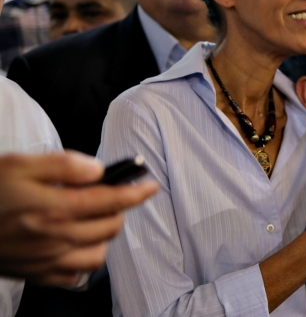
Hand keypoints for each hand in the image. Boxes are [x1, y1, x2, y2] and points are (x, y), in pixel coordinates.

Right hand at [0, 151, 158, 285]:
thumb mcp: (20, 164)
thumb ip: (64, 164)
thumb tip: (97, 169)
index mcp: (56, 208)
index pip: (112, 200)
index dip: (136, 191)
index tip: (150, 185)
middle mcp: (56, 238)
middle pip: (110, 226)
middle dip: (120, 209)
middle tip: (114, 195)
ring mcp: (47, 260)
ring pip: (98, 254)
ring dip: (104, 235)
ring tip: (94, 218)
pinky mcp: (36, 274)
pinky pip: (75, 276)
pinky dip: (84, 261)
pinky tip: (77, 243)